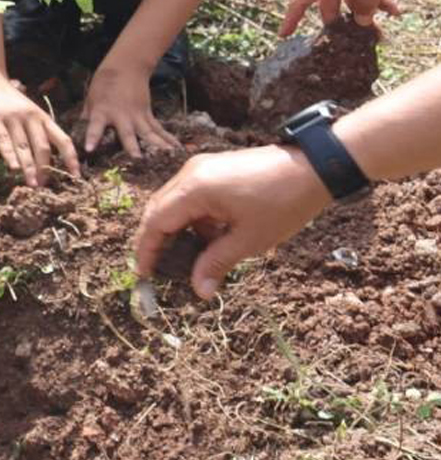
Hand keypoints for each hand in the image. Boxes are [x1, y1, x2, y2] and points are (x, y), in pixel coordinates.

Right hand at [0, 73, 79, 186]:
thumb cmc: (6, 98)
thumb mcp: (27, 110)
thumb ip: (35, 129)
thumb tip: (41, 157)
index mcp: (42, 117)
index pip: (63, 139)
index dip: (71, 158)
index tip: (76, 175)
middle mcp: (31, 117)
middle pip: (43, 147)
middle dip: (45, 169)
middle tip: (43, 186)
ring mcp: (12, 118)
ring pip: (24, 147)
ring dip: (29, 168)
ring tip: (32, 184)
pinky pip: (4, 140)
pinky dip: (9, 155)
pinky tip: (13, 168)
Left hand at [82, 62, 181, 159]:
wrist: (126, 67)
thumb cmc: (104, 83)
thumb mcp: (91, 98)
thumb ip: (87, 116)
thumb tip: (79, 131)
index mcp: (102, 112)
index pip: (95, 126)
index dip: (92, 137)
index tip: (89, 149)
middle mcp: (121, 116)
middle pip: (127, 133)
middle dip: (132, 146)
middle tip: (137, 159)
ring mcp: (137, 116)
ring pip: (148, 133)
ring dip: (157, 146)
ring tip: (167, 157)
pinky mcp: (147, 114)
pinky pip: (158, 129)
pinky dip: (168, 139)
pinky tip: (177, 149)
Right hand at [133, 144, 332, 298]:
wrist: (316, 167)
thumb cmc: (283, 203)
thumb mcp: (250, 239)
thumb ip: (217, 262)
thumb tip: (199, 292)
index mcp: (194, 189)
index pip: (156, 221)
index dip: (147, 249)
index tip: (144, 274)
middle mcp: (190, 174)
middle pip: (158, 209)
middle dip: (156, 240)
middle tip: (158, 268)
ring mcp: (201, 168)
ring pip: (174, 203)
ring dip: (177, 230)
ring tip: (188, 259)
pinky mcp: (213, 169)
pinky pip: (191, 196)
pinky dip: (193, 219)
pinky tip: (210, 238)